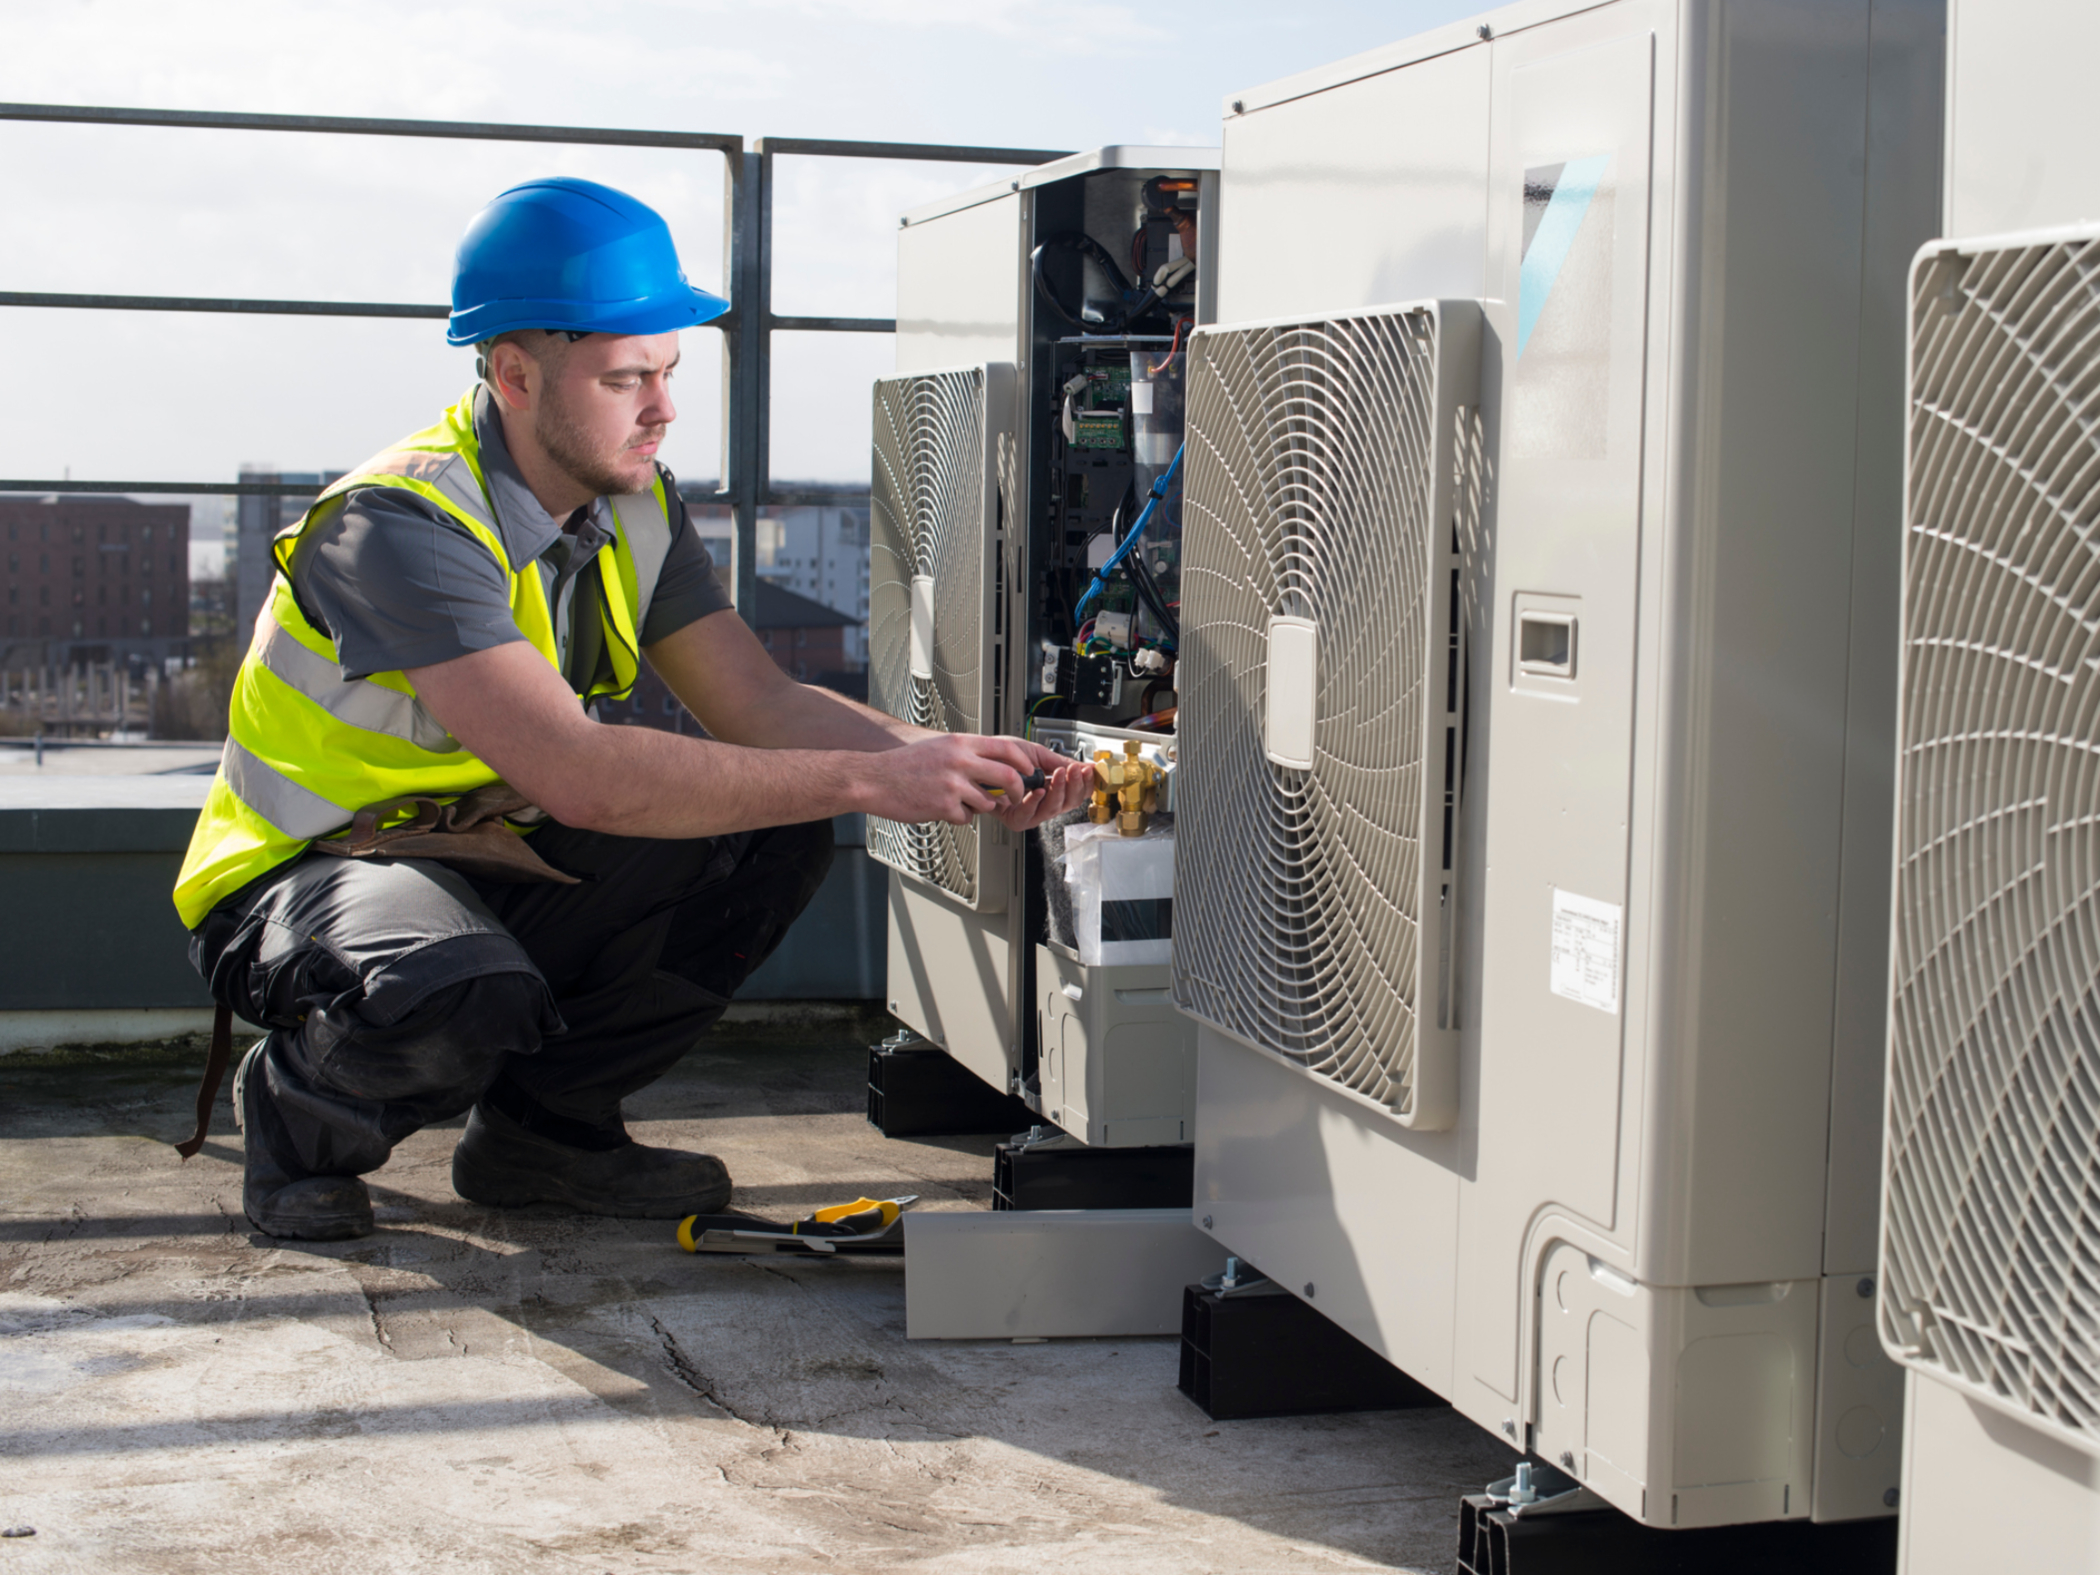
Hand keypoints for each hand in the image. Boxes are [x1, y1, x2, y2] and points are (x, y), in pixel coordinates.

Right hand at [860, 733, 1065, 826]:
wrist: (874, 778)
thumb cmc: (905, 765)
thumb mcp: (940, 747)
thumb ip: (968, 754)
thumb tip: (996, 766)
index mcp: (961, 743)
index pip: (1006, 748)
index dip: (1024, 762)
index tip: (1028, 771)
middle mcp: (960, 761)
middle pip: (1008, 776)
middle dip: (1016, 791)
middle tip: (1013, 797)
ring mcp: (953, 784)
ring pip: (989, 801)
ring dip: (982, 806)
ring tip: (962, 802)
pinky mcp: (944, 806)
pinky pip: (967, 817)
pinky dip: (959, 817)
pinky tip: (941, 807)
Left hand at [989, 744, 1093, 832]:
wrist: (978, 758)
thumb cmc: (1002, 756)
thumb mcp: (1037, 754)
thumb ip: (1061, 762)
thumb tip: (1086, 766)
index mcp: (1051, 787)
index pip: (1076, 792)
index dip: (1086, 783)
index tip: (1090, 771)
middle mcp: (1043, 802)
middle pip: (1070, 803)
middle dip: (1075, 786)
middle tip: (1075, 771)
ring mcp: (1030, 812)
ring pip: (1053, 810)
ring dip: (1059, 791)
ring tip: (1059, 775)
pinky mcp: (1014, 820)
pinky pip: (1030, 816)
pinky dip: (1035, 802)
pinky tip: (1039, 791)